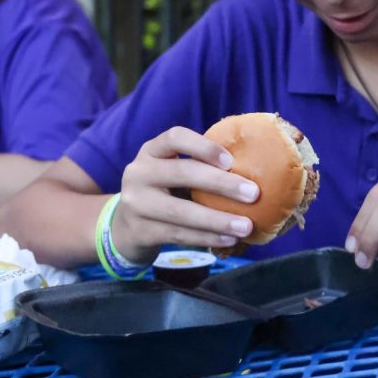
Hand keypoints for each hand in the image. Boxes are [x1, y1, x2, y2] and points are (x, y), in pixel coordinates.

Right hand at [110, 127, 261, 262]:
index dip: (204, 146)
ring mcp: (135, 203)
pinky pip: (178, 235)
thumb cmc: (161, 193)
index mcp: (151, 151)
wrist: (123, 228)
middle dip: (222, 184)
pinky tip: (228, 239)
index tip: (231, 161)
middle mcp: (138, 172)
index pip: (174, 137)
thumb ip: (198, 167)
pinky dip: (206, 238)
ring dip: (218, 220)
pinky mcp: (139, 231)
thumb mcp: (169, 173)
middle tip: (254, 194)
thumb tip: (253, 170)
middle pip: (182, 173)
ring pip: (181, 211)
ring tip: (246, 226)